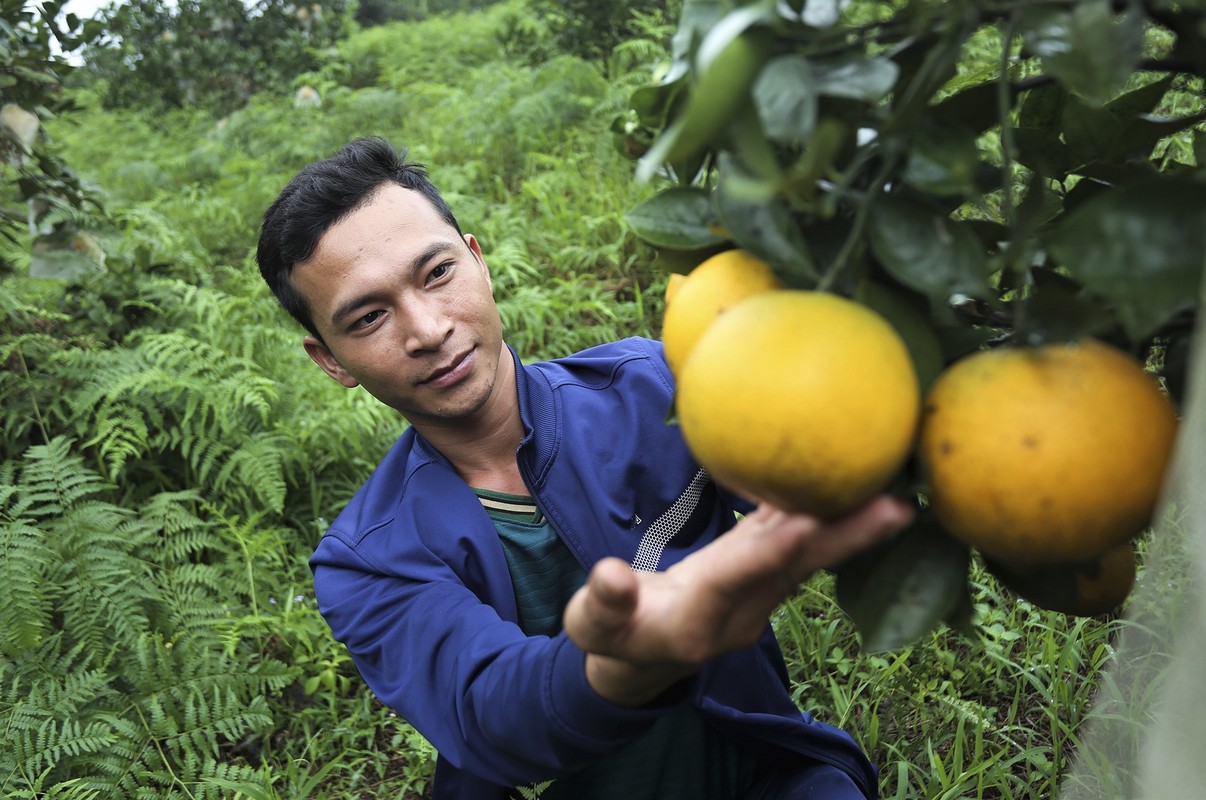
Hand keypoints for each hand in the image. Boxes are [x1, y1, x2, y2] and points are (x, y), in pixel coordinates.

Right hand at [563, 496, 912, 705]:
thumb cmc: (611, 635)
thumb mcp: (593, 624)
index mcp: (698, 620)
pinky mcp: (759, 577)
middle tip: (898, 507)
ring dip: (852, 525)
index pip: (740, 577)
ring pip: (807, 554)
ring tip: (897, 489)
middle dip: (846, 538)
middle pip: (797, 567)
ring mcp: (756, 595)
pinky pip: (794, 540)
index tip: (808, 522)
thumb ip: (603, 602)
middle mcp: (741, 609)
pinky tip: (847, 479)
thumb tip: (609, 574)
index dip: (772, 550)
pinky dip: (821, 512)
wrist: (640, 658)